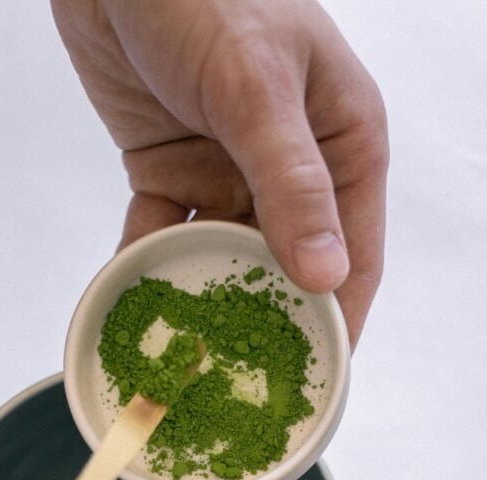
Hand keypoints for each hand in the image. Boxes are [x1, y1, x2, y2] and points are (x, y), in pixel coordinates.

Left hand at [51, 0, 387, 346]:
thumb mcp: (256, 87)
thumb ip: (290, 182)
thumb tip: (325, 275)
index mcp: (341, 145)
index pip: (354, 254)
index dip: (339, 319)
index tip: (320, 376)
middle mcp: (292, 168)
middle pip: (286, 267)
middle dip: (266, 322)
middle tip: (246, 385)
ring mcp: (230, 171)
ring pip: (221, 256)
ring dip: (201, 298)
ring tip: (184, 354)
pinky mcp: (174, 169)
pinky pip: (163, 231)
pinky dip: (145, 261)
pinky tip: (132, 298)